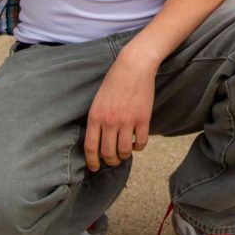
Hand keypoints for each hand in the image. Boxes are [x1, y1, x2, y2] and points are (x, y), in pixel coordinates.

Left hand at [83, 47, 158, 170]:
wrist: (134, 66)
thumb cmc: (115, 81)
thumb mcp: (98, 100)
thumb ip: (97, 119)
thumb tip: (98, 140)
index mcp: (95, 116)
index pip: (91, 147)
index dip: (92, 161)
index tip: (94, 167)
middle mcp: (110, 121)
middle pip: (108, 153)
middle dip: (110, 161)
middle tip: (112, 161)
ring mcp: (127, 121)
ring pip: (124, 151)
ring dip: (124, 156)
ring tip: (125, 154)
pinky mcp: (143, 118)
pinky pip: (141, 142)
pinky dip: (139, 147)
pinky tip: (136, 144)